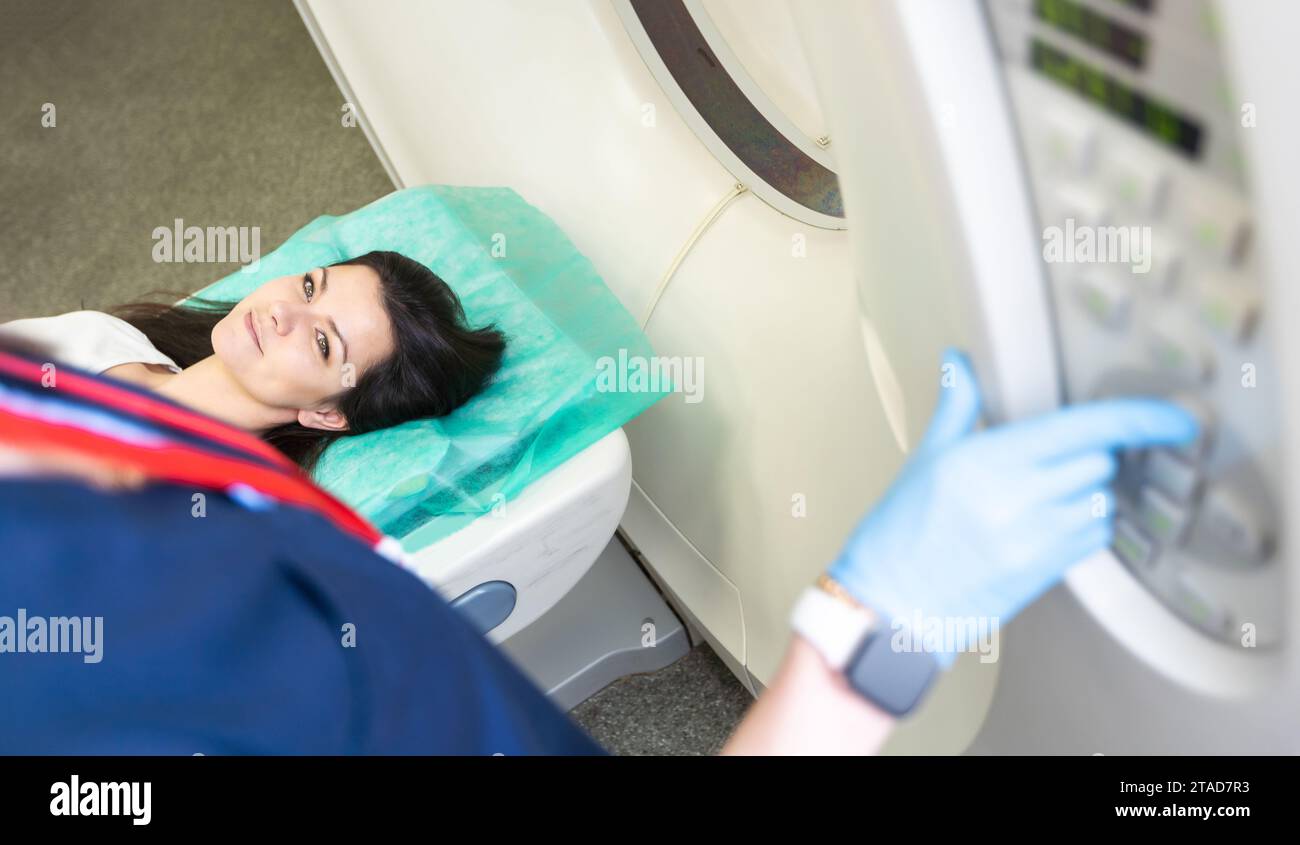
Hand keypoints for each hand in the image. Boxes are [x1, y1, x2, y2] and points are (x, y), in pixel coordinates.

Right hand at [827, 348, 1197, 665]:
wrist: (893, 600)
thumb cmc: (903, 530)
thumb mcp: (927, 458)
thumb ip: (957, 405)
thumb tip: (960, 361)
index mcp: (989, 459)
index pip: (1088, 427)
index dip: (1143, 418)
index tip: (1176, 417)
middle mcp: (1018, 497)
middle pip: (1101, 460)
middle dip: (1090, 452)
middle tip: (1058, 456)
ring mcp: (1037, 537)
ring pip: (1102, 498)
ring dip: (1088, 489)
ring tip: (1045, 493)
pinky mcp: (1046, 569)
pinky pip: (1094, 534)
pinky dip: (1083, 523)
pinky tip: (1046, 522)